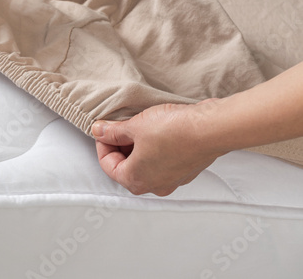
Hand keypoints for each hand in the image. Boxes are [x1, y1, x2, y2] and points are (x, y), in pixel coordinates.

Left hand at [92, 101, 225, 196]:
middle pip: (126, 167)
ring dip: (138, 146)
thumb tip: (99, 131)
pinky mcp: (186, 171)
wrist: (212, 128)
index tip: (105, 128)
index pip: (107, 164)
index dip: (103, 143)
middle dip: (120, 145)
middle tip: (121, 125)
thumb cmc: (175, 130)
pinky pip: (163, 161)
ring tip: (140, 125)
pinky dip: (156, 148)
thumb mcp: (135, 126)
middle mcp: (153, 186)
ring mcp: (171, 180)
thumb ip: (113, 131)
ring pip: (145, 164)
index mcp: (135, 180)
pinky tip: (158, 130)